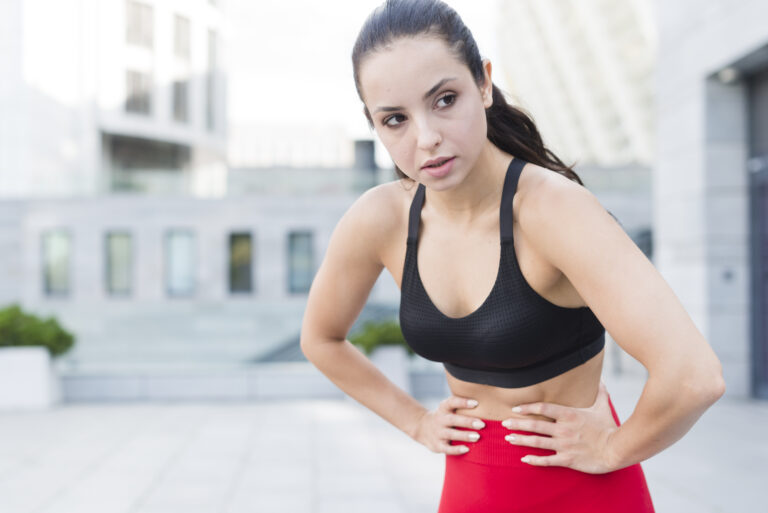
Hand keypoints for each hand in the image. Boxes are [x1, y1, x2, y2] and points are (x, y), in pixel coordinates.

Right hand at [413, 395, 486, 454]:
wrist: (422, 427)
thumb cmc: (444, 416)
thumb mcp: (448, 408)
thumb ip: (461, 406)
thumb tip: (486, 404)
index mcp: (443, 408)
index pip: (451, 402)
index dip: (463, 402)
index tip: (476, 403)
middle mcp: (440, 419)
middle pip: (453, 420)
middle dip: (467, 422)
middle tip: (482, 424)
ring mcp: (438, 433)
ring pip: (451, 434)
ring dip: (464, 435)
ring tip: (477, 437)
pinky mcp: (437, 445)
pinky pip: (447, 448)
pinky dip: (456, 449)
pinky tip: (467, 449)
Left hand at [501, 380, 619, 473]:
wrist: (617, 449)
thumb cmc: (609, 428)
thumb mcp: (602, 407)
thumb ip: (599, 393)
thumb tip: (600, 380)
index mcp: (569, 415)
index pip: (543, 407)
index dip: (527, 407)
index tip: (515, 408)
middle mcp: (563, 429)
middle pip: (535, 425)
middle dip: (517, 424)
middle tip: (503, 423)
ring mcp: (564, 445)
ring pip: (537, 442)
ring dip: (521, 440)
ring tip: (508, 438)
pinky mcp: (568, 460)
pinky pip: (547, 461)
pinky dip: (534, 460)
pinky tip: (523, 459)